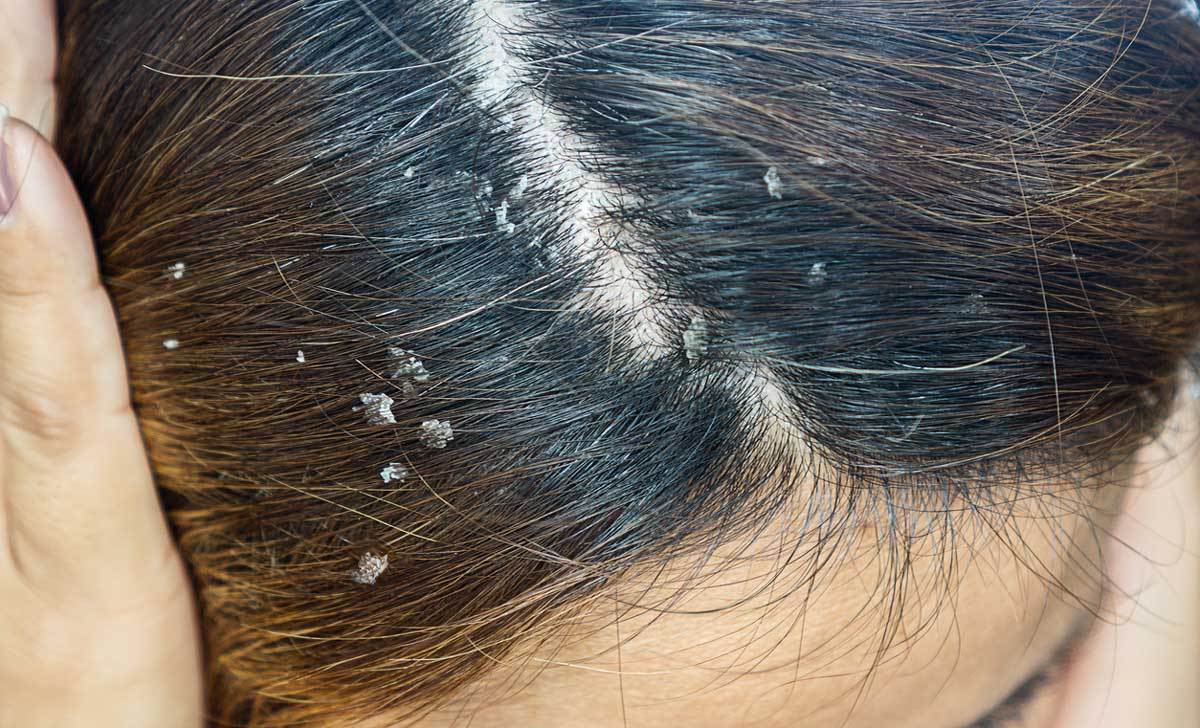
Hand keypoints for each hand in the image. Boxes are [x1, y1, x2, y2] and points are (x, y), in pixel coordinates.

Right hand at [0, 2, 204, 725]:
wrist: (73, 725)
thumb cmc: (97, 606)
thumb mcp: (98, 465)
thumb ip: (80, 356)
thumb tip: (79, 250)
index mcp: (30, 357)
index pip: (25, 191)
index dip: (19, 88)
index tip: (33, 3)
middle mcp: (2, 376)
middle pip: (0, 189)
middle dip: (4, 75)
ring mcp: (17, 432)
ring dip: (0, 119)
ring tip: (9, 9)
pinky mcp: (65, 494)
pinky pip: (46, 367)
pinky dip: (24, 272)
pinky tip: (10, 172)